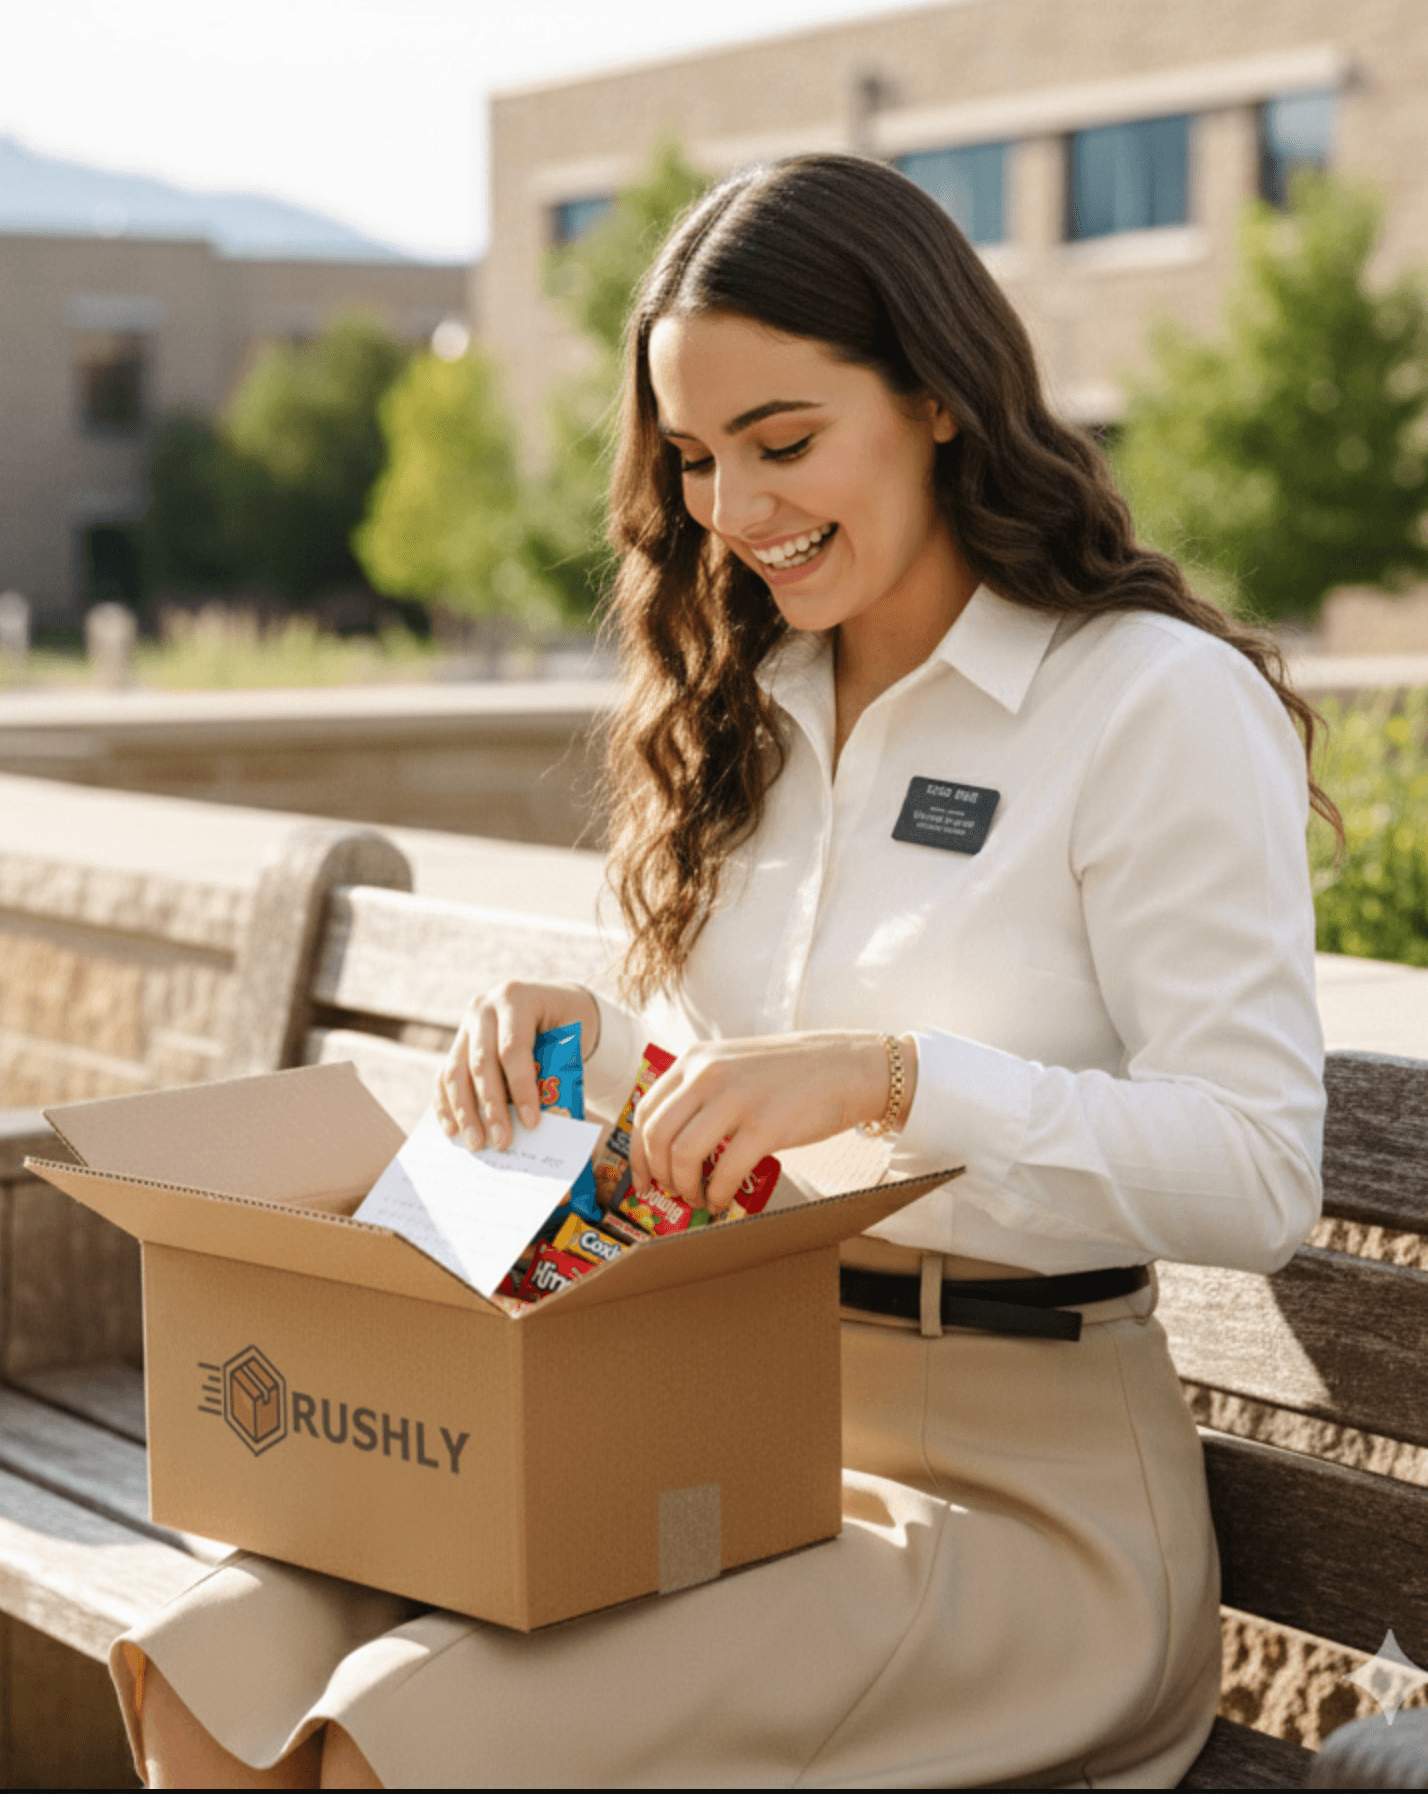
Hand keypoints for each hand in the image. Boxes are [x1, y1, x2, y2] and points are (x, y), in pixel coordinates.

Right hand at [434, 981, 599, 1151]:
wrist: (552, 1002)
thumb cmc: (567, 1023)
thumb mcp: (572, 1036)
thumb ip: (557, 1068)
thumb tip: (544, 1118)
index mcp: (516, 998)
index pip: (513, 1049)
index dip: (521, 1088)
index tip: (531, 1123)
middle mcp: (484, 1007)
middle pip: (481, 1063)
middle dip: (490, 1108)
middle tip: (501, 1143)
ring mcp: (466, 1024)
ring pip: (455, 1072)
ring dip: (464, 1112)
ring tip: (476, 1144)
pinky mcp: (457, 1042)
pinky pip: (444, 1076)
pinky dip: (446, 1105)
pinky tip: (453, 1131)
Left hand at [628, 1032, 917, 1212]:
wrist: (847, 1067)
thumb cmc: (791, 1073)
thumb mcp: (734, 1065)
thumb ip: (702, 1090)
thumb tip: (673, 1141)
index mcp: (697, 1059)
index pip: (646, 1109)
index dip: (638, 1153)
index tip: (644, 1177)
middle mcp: (709, 1074)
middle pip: (657, 1135)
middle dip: (658, 1174)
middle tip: (672, 1192)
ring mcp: (737, 1099)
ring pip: (682, 1154)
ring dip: (685, 1187)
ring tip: (698, 1197)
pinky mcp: (765, 1126)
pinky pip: (725, 1171)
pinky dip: (717, 1193)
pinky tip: (722, 1199)